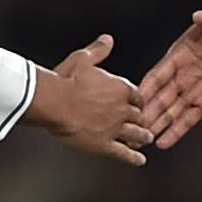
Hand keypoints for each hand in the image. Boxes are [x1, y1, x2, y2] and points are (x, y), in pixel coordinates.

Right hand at [26, 34, 150, 165]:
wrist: (54, 102)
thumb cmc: (65, 80)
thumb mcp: (83, 58)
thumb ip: (98, 50)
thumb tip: (108, 39)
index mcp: (119, 88)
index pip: (137, 95)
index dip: (138, 100)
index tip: (138, 103)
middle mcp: (122, 109)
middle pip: (139, 115)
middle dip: (143, 119)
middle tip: (145, 123)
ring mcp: (115, 128)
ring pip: (136, 134)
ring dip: (143, 137)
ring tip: (147, 140)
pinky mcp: (104, 145)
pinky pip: (124, 153)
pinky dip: (134, 158)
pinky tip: (140, 161)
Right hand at [139, 5, 201, 150]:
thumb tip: (199, 15)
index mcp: (179, 55)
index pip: (158, 75)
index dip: (145, 88)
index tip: (130, 101)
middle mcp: (182, 75)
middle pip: (160, 97)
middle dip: (146, 113)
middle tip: (130, 129)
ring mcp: (194, 90)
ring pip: (171, 111)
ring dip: (157, 125)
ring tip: (141, 141)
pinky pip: (189, 119)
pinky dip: (177, 131)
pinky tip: (162, 143)